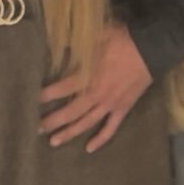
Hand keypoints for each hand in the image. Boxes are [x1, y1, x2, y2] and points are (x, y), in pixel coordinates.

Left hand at [38, 23, 152, 152]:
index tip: (32, 100)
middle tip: (36, 129)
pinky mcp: (123, 108)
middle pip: (70, 112)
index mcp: (87, 77)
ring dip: (69, 133)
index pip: (60, 89)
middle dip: (52, 121)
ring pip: (86, 123)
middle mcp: (95, 95)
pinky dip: (100, 139)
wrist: (151, 48)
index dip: (46, 95)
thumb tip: (60, 45)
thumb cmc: (122, 40)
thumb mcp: (96, 35)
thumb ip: (76, 43)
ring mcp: (109, 104)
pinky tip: (89, 148)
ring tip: (54, 141)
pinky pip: (110, 128)